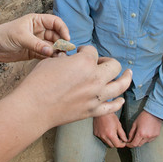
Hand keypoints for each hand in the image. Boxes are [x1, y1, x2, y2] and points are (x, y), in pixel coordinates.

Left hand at [0, 13, 69, 61]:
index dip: (63, 29)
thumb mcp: (21, 37)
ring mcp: (37, 42)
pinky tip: (53, 62)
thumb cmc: (3, 35)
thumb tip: (51, 51)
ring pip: (52, 46)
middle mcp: (39, 30)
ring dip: (57, 51)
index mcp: (37, 21)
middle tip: (65, 52)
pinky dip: (50, 58)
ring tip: (60, 58)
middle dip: (61, 43)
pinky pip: (46, 54)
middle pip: (56, 35)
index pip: (55, 22)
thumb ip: (36, 44)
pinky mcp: (34, 52)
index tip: (66, 39)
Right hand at [15, 45, 132, 128]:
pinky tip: (121, 98)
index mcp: (84, 62)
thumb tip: (70, 60)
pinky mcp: (92, 111)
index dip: (85, 50)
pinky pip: (112, 107)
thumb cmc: (38, 82)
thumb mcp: (52, 61)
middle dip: (108, 61)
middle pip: (114, 65)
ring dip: (126, 78)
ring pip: (121, 85)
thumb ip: (66, 59)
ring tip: (128, 74)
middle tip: (101, 63)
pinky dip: (118, 102)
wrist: (34, 107)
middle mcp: (95, 78)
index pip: (92, 51)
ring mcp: (96, 96)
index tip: (79, 53)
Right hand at [93, 113, 127, 147]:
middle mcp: (104, 137)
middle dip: (116, 143)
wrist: (101, 111)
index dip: (122, 145)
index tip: (124, 143)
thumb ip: (122, 134)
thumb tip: (125, 140)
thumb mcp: (118, 125)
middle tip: (119, 139)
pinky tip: (107, 131)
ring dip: (110, 141)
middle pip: (112, 145)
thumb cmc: (110, 117)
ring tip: (113, 134)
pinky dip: (105, 137)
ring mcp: (99, 135)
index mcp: (111, 135)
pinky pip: (102, 138)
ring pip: (106, 142)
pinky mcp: (96, 133)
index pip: (117, 145)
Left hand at [126, 111, 161, 147]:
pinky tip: (146, 132)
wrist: (154, 112)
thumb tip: (129, 140)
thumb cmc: (143, 117)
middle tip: (133, 139)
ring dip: (141, 140)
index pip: (134, 144)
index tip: (127, 144)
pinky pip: (150, 140)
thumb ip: (131, 133)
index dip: (130, 145)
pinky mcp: (156, 135)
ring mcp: (152, 136)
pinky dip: (146, 138)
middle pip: (139, 145)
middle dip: (135, 142)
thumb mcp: (135, 124)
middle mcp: (147, 137)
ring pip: (144, 142)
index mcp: (140, 133)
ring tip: (141, 133)